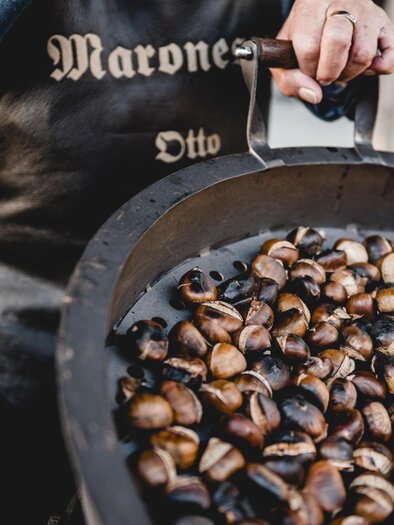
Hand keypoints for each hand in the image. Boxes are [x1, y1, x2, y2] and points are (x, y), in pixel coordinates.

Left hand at [272, 0, 393, 104]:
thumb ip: (289, 80)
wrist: (321, 14)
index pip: (310, 46)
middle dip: (329, 72)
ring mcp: (367, 12)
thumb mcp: (284, 58)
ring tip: (340, 69)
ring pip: (363, 54)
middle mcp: (341, 2)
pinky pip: (389, 56)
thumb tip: (315, 94)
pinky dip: (376, 70)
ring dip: (350, 73)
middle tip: (324, 76)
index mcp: (311, 7)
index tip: (308, 71)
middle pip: (338, 43)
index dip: (308, 69)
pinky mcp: (385, 24)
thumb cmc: (303, 38)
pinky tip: (362, 67)